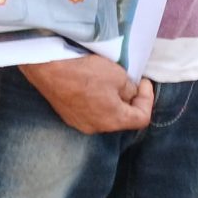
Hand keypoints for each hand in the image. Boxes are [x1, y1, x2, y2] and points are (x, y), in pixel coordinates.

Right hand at [19, 53, 154, 133]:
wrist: (49, 69)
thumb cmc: (86, 72)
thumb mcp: (118, 75)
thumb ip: (130, 89)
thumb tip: (129, 93)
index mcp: (114, 121)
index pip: (142, 118)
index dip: (148, 99)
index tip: (143, 81)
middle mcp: (97, 128)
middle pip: (122, 118)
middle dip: (130, 100)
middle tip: (130, 81)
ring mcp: (80, 123)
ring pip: (105, 115)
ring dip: (112, 101)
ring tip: (109, 82)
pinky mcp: (67, 116)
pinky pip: (89, 111)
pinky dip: (96, 101)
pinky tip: (91, 86)